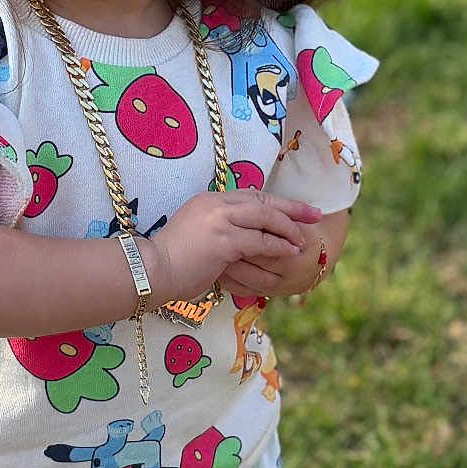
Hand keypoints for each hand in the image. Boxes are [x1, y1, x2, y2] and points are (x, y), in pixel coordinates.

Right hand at [142, 189, 319, 305]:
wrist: (151, 271)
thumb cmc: (173, 261)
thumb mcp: (198, 236)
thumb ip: (221, 230)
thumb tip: (245, 239)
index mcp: (209, 200)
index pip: (251, 196)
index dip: (276, 202)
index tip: (297, 209)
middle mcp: (215, 204)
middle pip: (262, 201)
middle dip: (291, 208)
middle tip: (314, 214)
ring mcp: (219, 220)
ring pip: (265, 218)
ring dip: (288, 229)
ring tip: (302, 240)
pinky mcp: (223, 240)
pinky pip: (260, 240)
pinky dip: (278, 245)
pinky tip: (289, 251)